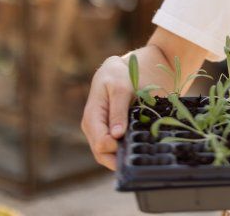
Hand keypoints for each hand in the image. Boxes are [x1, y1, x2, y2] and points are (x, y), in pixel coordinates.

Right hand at [81, 55, 132, 170]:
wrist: (116, 70)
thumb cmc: (117, 76)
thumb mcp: (120, 89)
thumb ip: (118, 112)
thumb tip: (117, 135)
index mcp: (92, 117)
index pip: (101, 143)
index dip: (116, 148)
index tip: (132, 143)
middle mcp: (91, 128)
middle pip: (101, 154)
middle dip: (118, 158)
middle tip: (138, 157)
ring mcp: (97, 132)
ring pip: (105, 155)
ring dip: (120, 158)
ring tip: (138, 156)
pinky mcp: (106, 133)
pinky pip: (111, 150)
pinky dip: (122, 153)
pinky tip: (135, 151)